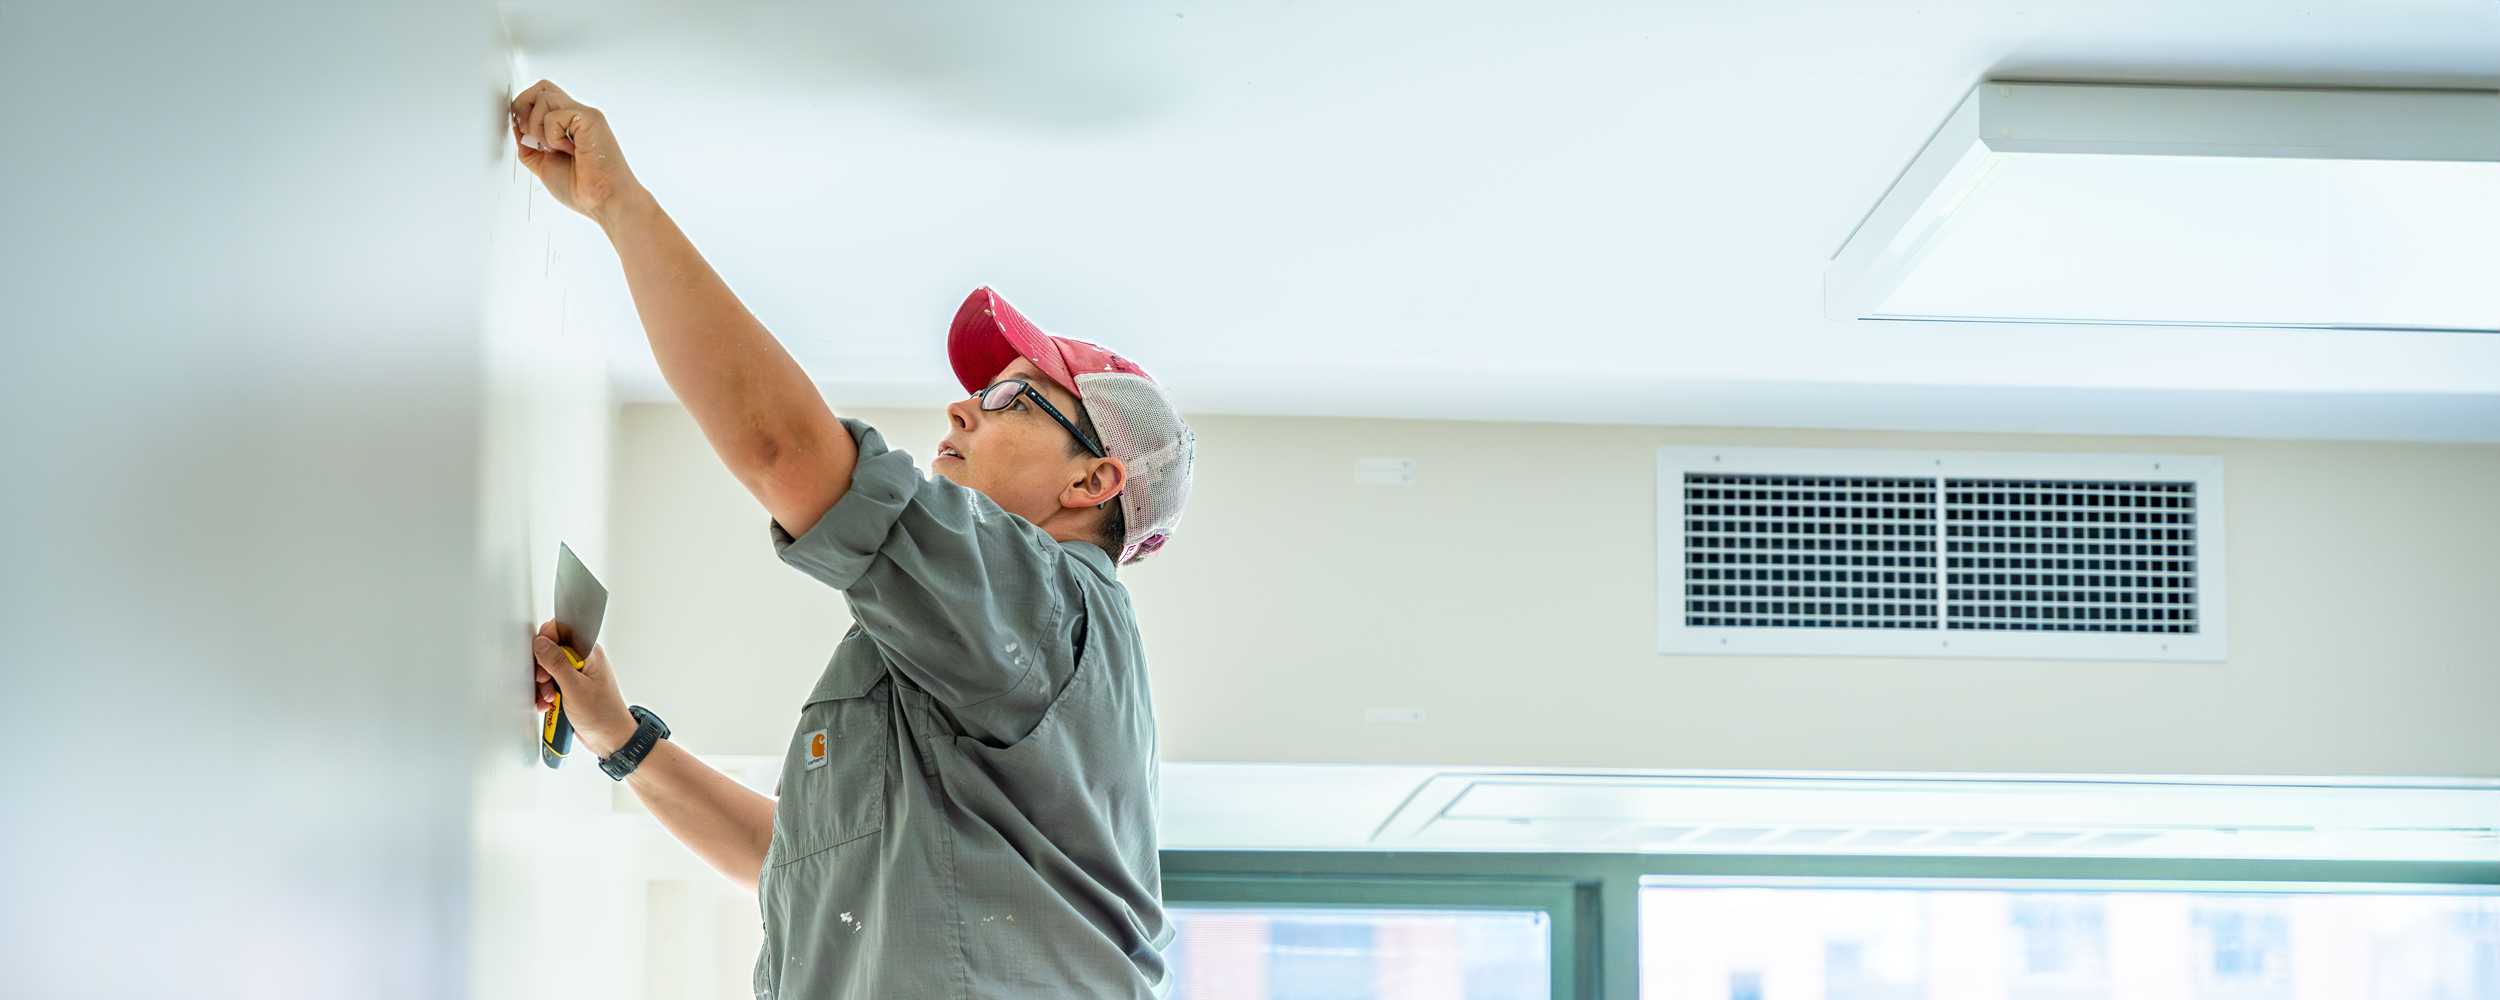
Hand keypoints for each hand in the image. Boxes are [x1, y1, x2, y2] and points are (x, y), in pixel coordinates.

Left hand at [508, 80, 645, 224]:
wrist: (604, 201)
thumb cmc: (584, 189)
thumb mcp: (543, 166)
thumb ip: (529, 146)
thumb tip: (516, 128)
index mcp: (568, 125)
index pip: (541, 96)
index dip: (524, 108)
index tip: (523, 132)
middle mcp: (577, 115)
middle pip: (542, 86)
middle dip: (524, 105)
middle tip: (528, 132)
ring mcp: (584, 115)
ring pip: (545, 96)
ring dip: (538, 126)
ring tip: (552, 148)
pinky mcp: (590, 119)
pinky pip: (556, 114)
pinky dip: (552, 135)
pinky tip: (567, 150)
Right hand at [532, 620, 637, 758]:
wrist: (610, 740)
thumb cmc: (603, 715)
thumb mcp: (575, 688)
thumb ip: (557, 663)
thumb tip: (541, 642)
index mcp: (589, 652)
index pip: (562, 630)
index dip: (547, 641)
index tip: (540, 658)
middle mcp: (583, 660)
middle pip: (550, 651)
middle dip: (542, 669)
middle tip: (546, 682)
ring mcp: (576, 674)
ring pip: (547, 669)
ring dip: (543, 685)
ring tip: (550, 698)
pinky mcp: (570, 688)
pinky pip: (550, 684)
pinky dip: (545, 694)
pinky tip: (548, 705)